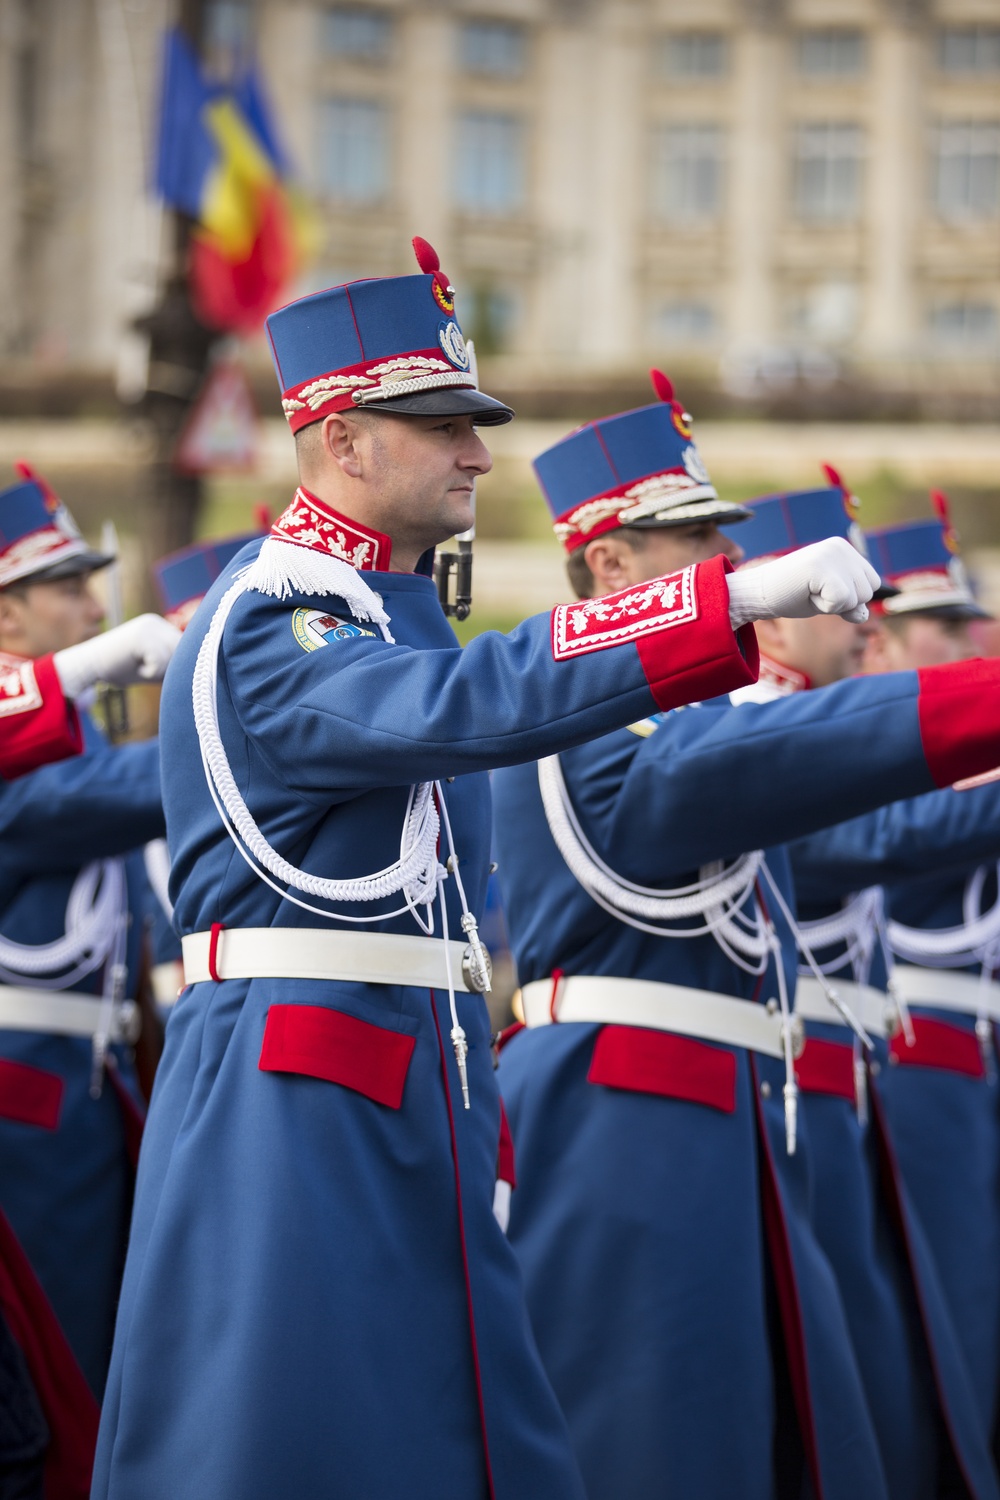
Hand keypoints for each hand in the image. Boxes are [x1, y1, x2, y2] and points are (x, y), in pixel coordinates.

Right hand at [53, 615, 181, 696]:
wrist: (86, 666)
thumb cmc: (118, 669)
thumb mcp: (151, 664)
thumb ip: (172, 662)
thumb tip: (200, 669)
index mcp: (159, 625)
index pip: (186, 648)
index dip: (175, 666)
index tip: (152, 670)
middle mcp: (155, 622)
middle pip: (184, 653)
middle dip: (169, 669)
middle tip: (146, 672)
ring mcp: (148, 627)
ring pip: (173, 659)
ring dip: (158, 672)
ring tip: (137, 668)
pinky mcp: (141, 637)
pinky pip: (160, 664)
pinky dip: (149, 673)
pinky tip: (133, 668)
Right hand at [726, 538, 879, 628]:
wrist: (758, 593)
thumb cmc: (792, 594)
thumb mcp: (829, 599)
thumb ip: (850, 604)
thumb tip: (863, 615)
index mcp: (844, 548)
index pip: (872, 583)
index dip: (849, 598)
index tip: (821, 590)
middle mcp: (840, 547)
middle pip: (868, 591)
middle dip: (843, 602)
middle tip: (813, 592)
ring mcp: (830, 555)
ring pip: (857, 597)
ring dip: (833, 605)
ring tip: (809, 592)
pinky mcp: (820, 567)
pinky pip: (841, 601)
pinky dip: (825, 607)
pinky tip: (806, 594)